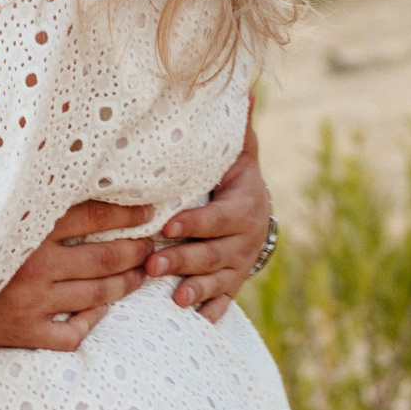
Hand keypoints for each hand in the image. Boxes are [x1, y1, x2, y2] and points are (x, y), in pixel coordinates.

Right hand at [0, 199, 155, 351]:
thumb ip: (32, 195)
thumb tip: (71, 166)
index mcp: (28, 228)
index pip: (93, 216)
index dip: (128, 214)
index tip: (150, 211)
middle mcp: (33, 265)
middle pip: (103, 258)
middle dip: (136, 251)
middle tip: (154, 246)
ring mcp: (30, 302)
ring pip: (96, 295)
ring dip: (126, 284)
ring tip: (142, 274)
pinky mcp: (23, 332)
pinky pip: (70, 332)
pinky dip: (91, 321)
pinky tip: (101, 310)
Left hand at [145, 115, 269, 321]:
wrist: (258, 215)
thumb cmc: (235, 178)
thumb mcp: (240, 154)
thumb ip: (237, 130)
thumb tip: (247, 88)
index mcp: (244, 206)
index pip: (219, 217)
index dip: (194, 222)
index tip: (167, 224)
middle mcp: (244, 240)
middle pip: (213, 253)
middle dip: (183, 259)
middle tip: (152, 263)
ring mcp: (239, 266)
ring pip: (216, 281)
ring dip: (195, 290)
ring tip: (174, 298)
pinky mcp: (233, 286)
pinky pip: (223, 303)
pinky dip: (209, 312)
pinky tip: (193, 321)